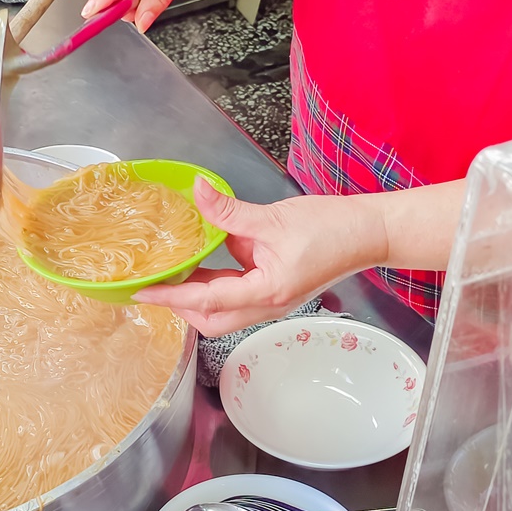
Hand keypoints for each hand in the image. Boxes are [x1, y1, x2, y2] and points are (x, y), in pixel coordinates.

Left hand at [132, 179, 387, 336]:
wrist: (369, 233)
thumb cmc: (331, 227)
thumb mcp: (272, 216)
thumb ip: (228, 210)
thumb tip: (197, 189)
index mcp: (265, 292)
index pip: (205, 300)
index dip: (170, 296)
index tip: (142, 293)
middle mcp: (267, 305)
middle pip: (211, 320)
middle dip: (181, 307)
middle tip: (156, 284)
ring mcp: (271, 301)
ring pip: (223, 311)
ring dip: (197, 295)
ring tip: (173, 272)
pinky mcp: (274, 290)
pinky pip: (237, 294)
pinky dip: (216, 283)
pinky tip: (204, 260)